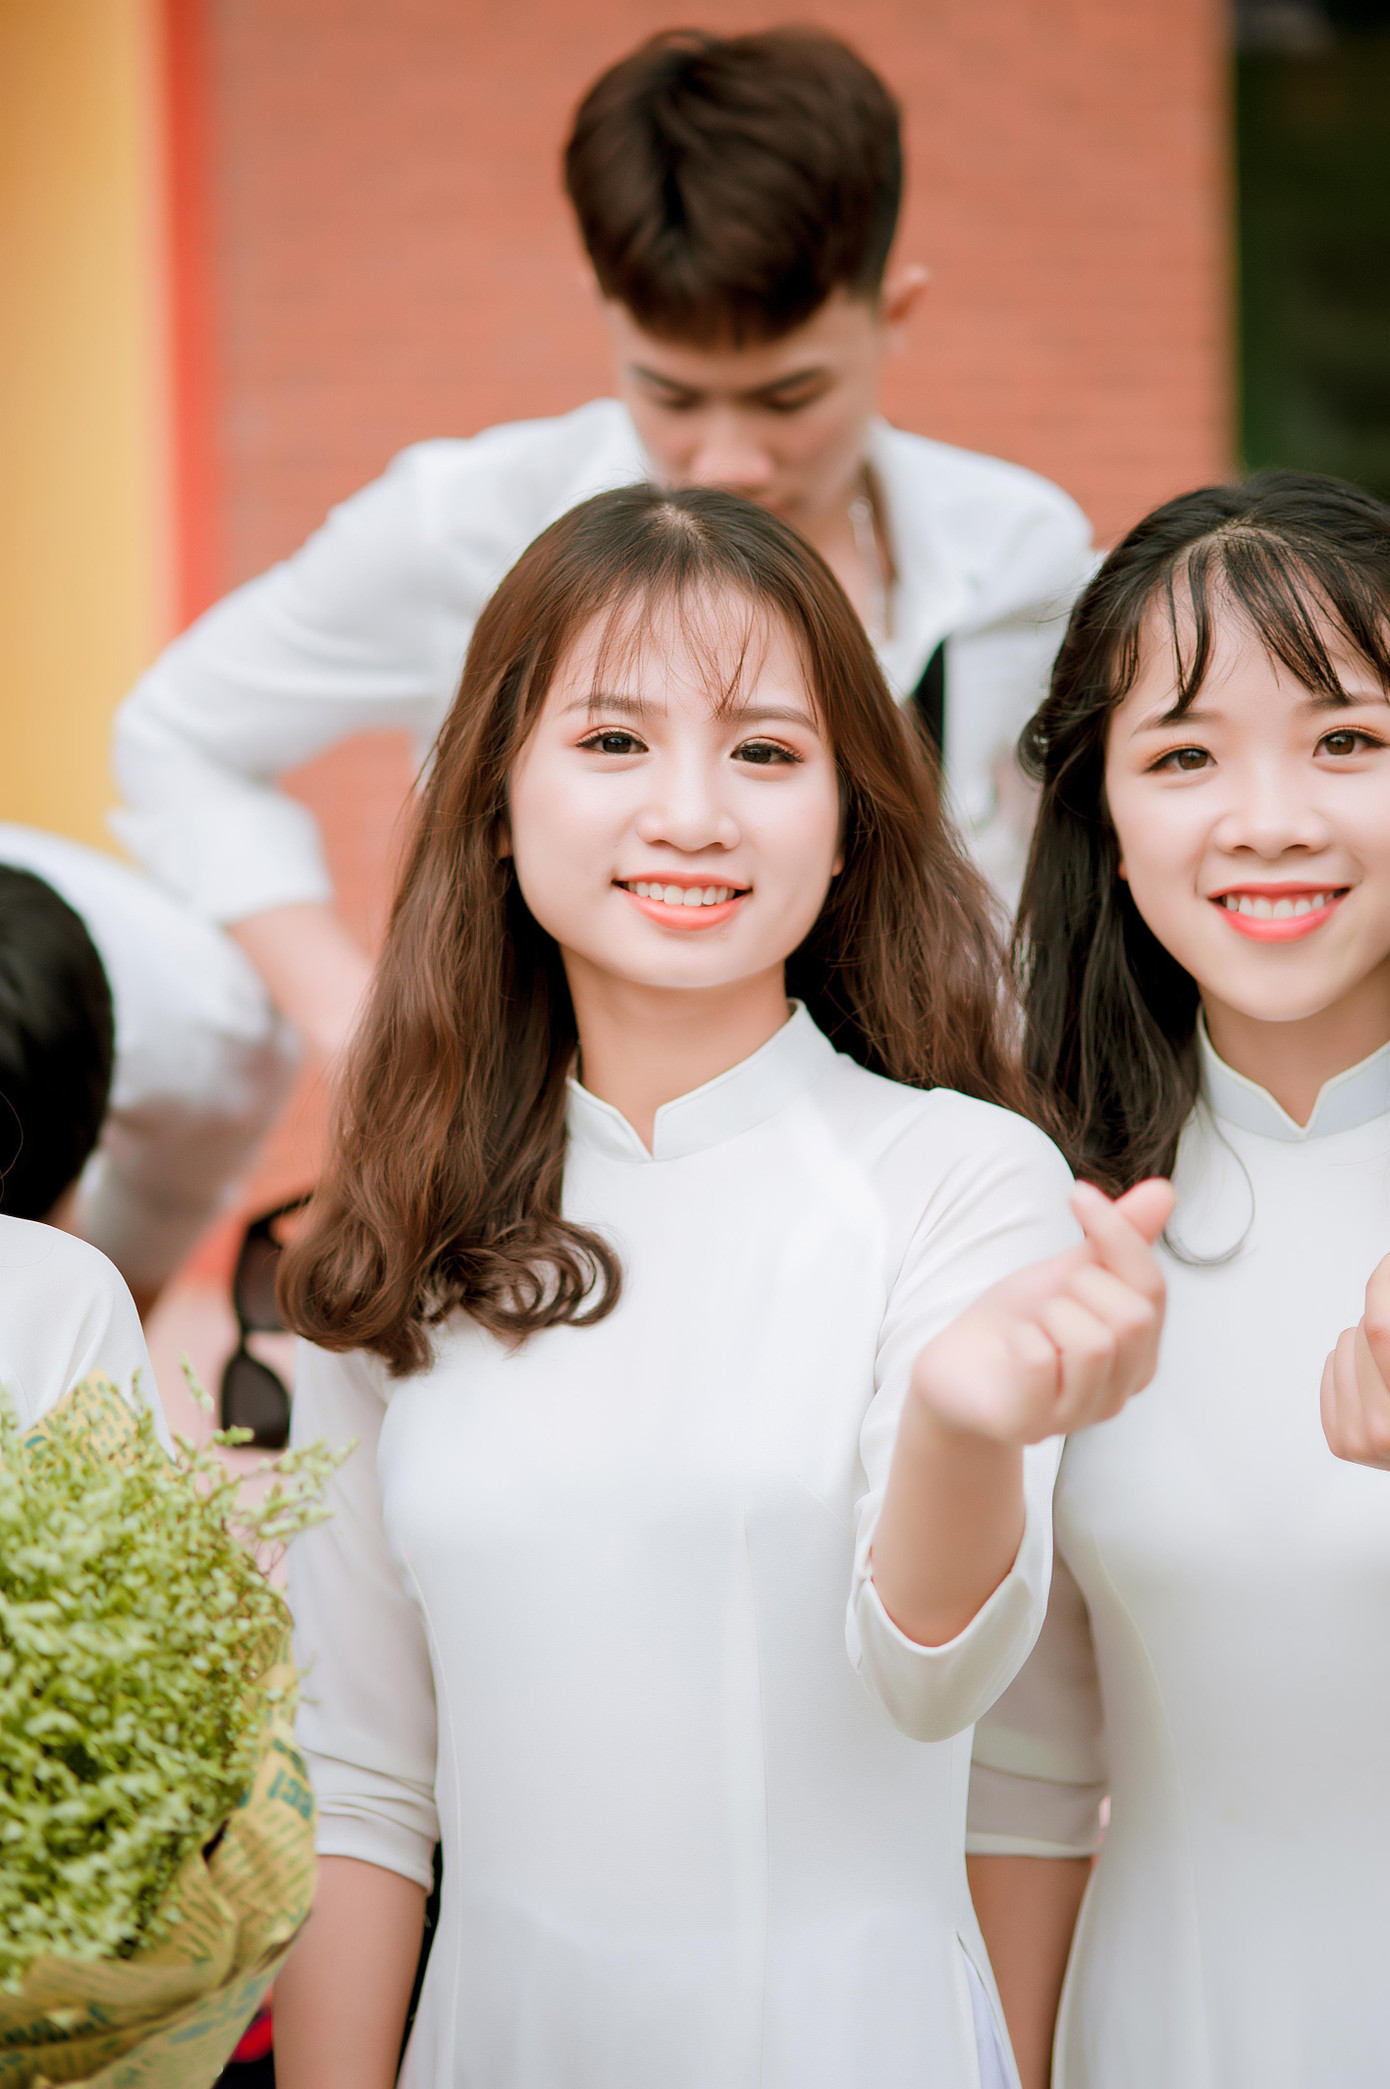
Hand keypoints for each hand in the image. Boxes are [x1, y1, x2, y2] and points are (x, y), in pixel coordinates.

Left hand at [909, 1178, 1173, 1447]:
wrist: (956, 1368)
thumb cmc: (1019, 1323)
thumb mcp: (1069, 1272)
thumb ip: (1117, 1240)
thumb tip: (1165, 1190)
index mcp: (1140, 1351)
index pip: (1153, 1287)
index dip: (1117, 1234)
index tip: (1078, 1195)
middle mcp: (1120, 1388)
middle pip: (1133, 1317)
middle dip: (1081, 1286)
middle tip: (1049, 1299)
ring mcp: (1078, 1414)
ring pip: (1094, 1343)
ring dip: (1051, 1315)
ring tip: (1034, 1326)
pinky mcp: (1029, 1424)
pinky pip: (1038, 1361)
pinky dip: (1018, 1338)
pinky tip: (1011, 1347)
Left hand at [1321, 1254, 1389, 1469]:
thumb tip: (1383, 1272)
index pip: (1381, 1329)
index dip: (1381, 1283)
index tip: (1386, 1263)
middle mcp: (1383, 1428)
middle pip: (1365, 1329)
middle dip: (1383, 1321)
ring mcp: (1357, 1439)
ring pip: (1343, 1344)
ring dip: (1366, 1342)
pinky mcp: (1340, 1441)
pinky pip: (1330, 1367)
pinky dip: (1349, 1363)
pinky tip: (1375, 1381)